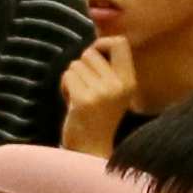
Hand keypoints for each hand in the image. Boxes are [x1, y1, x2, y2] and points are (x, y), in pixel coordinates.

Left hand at [57, 35, 139, 154]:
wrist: (91, 150)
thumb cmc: (97, 117)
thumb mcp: (112, 91)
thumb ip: (107, 69)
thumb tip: (93, 44)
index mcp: (129, 81)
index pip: (120, 43)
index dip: (102, 42)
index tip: (95, 54)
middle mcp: (118, 85)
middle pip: (90, 53)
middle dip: (81, 66)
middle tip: (84, 87)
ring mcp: (102, 93)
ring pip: (75, 65)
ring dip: (72, 78)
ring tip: (79, 96)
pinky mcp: (84, 100)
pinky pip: (67, 76)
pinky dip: (64, 86)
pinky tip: (71, 102)